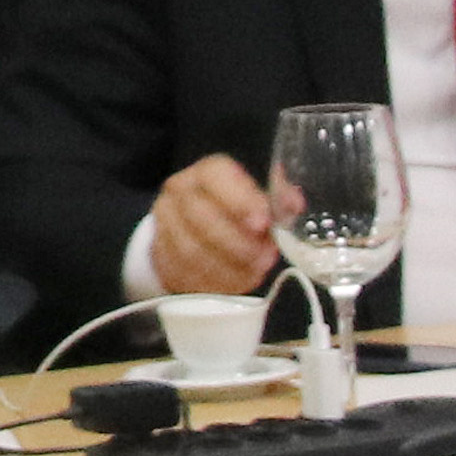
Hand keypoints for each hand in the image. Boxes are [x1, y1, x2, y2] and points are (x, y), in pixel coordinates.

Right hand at [145, 153, 276, 302]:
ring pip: (192, 250)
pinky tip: (238, 281)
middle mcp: (179, 193)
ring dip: (229, 266)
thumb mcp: (259, 194)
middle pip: (201, 217)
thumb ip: (277, 196)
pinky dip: (217, 282)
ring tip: (256, 269)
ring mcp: (165, 225)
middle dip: (238, 242)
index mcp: (206, 173)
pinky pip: (186, 274)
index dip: (240, 200)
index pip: (216, 177)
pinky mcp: (162, 255)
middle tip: (266, 255)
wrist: (193, 226)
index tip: (263, 223)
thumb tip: (293, 205)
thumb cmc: (234, 208)